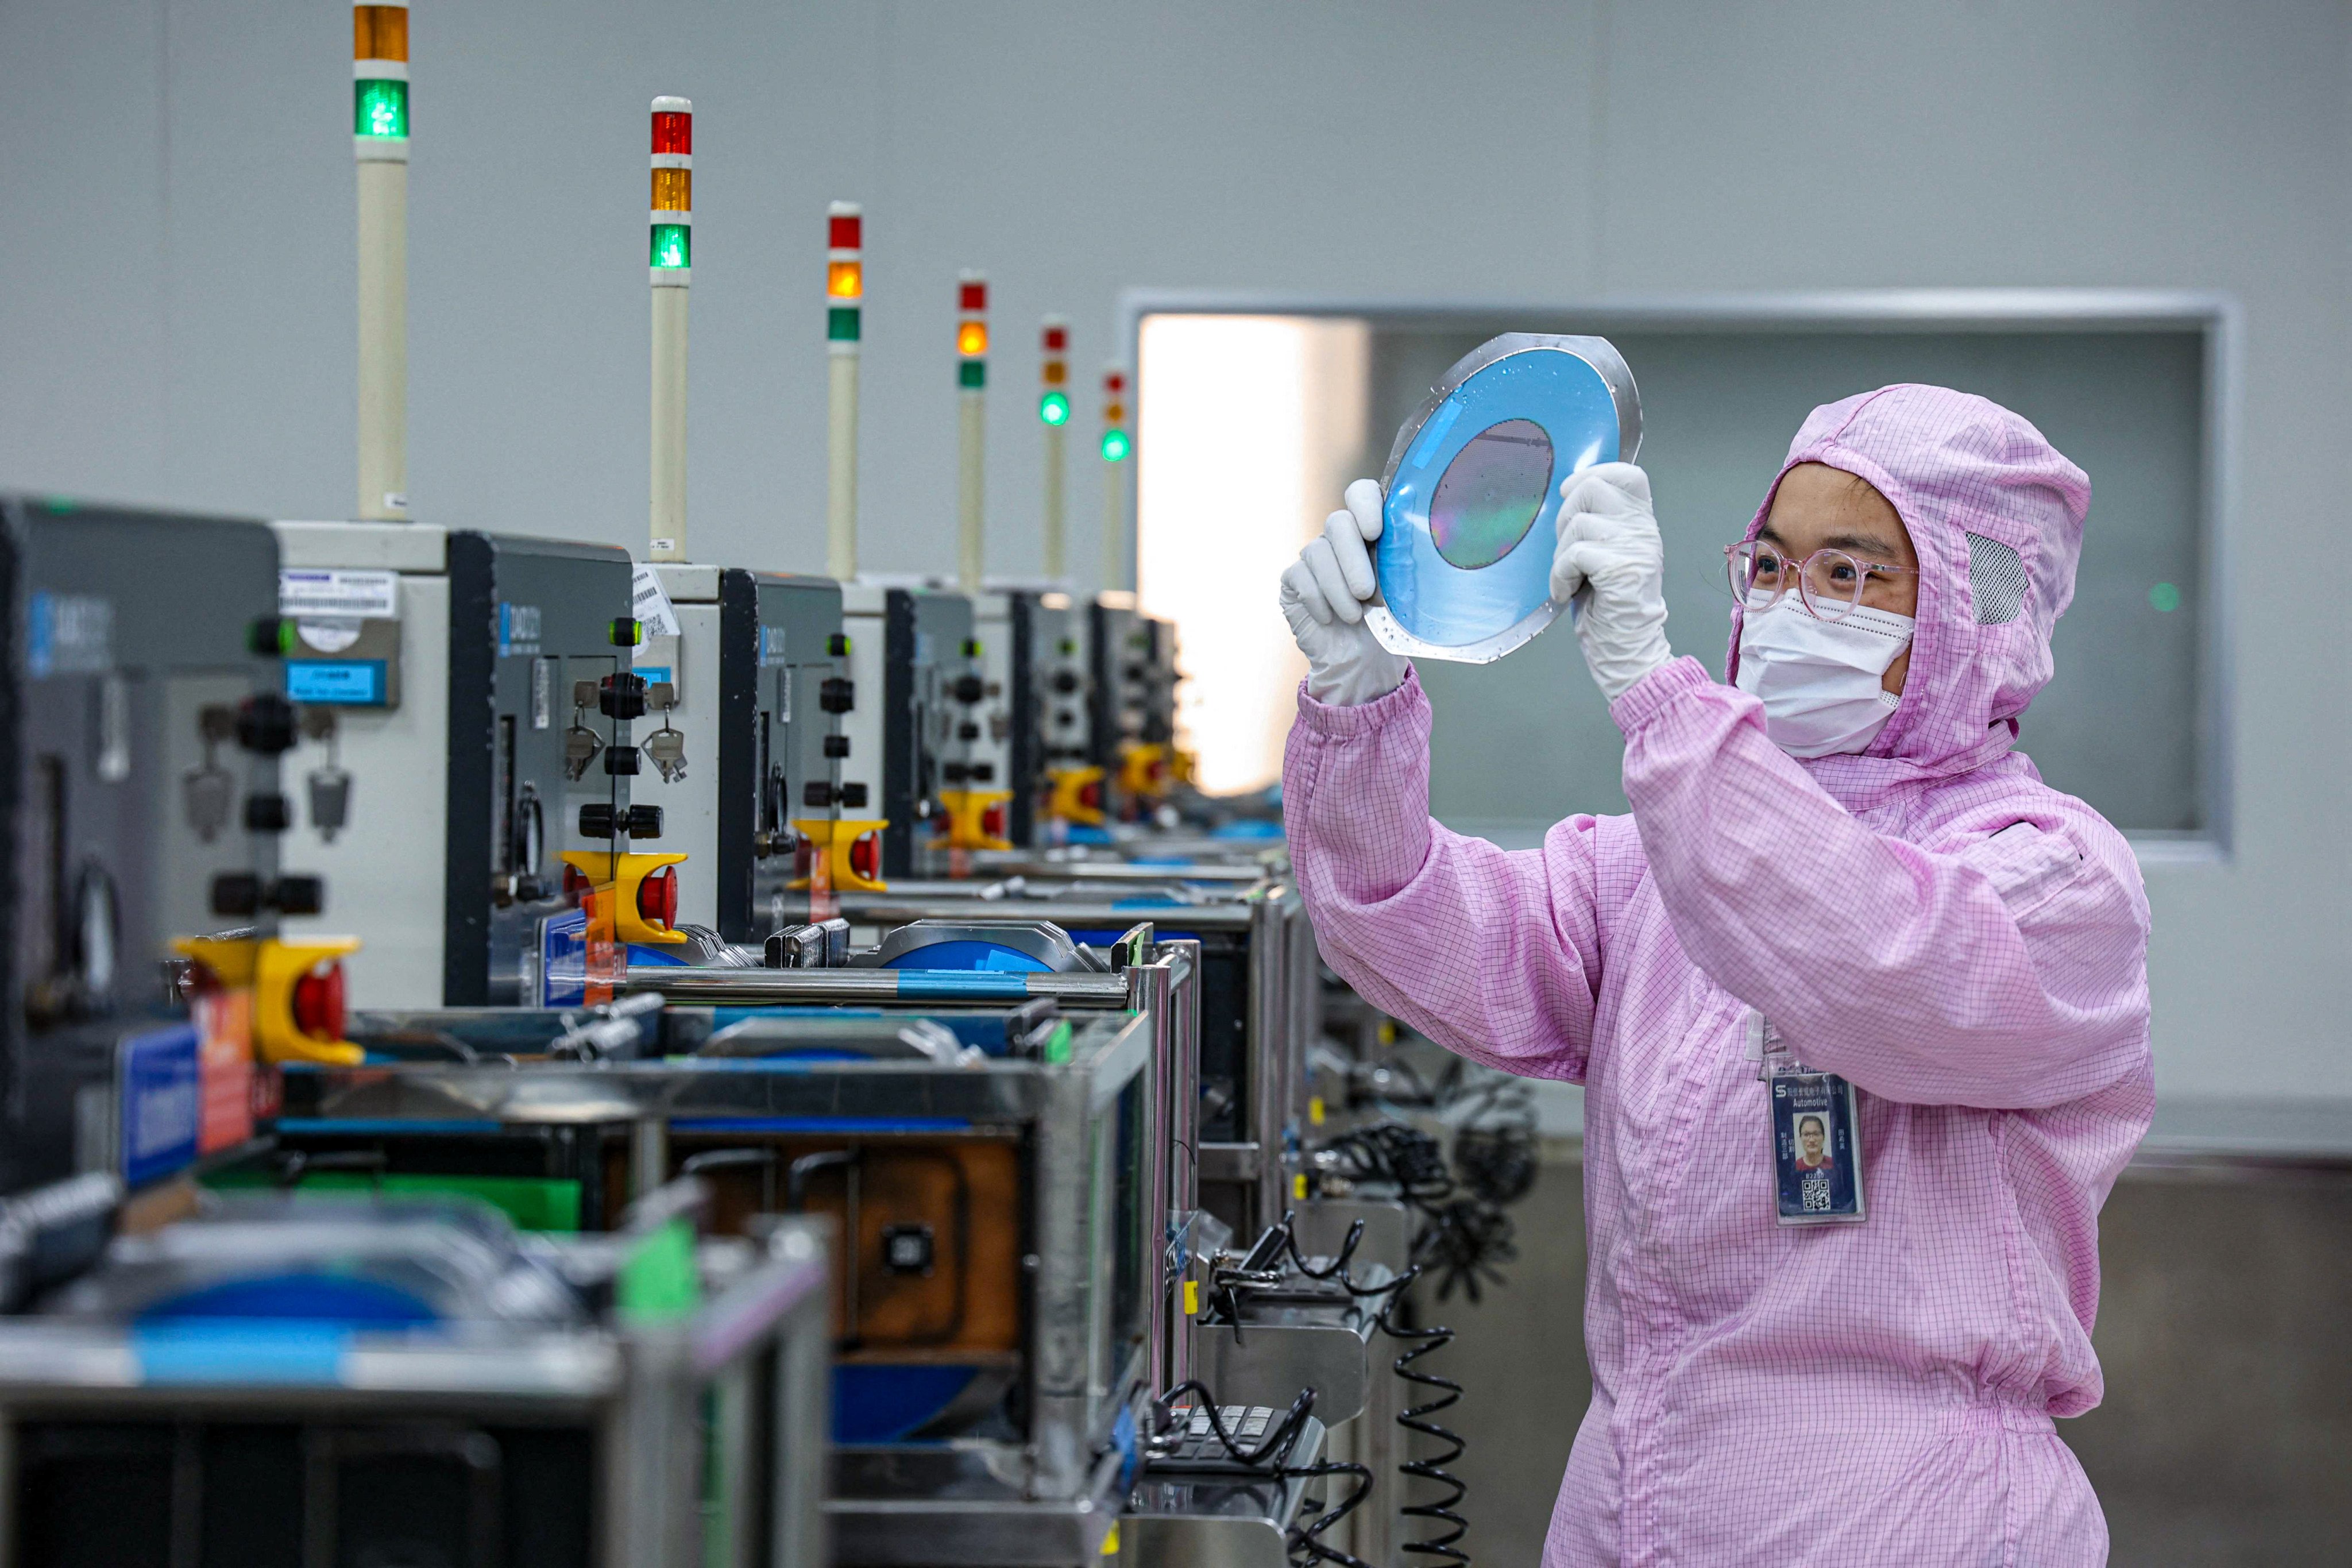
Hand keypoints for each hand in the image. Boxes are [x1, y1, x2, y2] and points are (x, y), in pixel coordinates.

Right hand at [1280, 478, 1408, 705]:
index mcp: (1370, 528)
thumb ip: (1401, 564)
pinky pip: (1300, 577)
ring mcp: (1314, 555)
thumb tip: (1406, 554)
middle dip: (1352, 559)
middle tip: (1366, 592)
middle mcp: (1340, 536)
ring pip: (1317, 552)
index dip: (1364, 505)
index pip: (1361, 494)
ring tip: (1355, 616)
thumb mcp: (1402, 589)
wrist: (1363, 658)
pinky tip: (1331, 619)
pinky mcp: (1294, 578)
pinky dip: (1318, 600)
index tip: (1375, 531)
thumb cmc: (1387, 619)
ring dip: (1338, 589)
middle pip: (1337, 523)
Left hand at [1551, 462, 1672, 700]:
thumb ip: (1599, 525)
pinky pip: (1572, 554)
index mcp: (1641, 524)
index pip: (1628, 474)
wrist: (1628, 650)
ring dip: (1560, 554)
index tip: (1569, 492)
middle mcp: (1643, 530)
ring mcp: (1634, 548)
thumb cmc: (1610, 607)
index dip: (1595, 472)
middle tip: (1567, 550)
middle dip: (1565, 516)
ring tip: (1570, 579)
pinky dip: (1559, 576)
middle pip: (1594, 487)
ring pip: (1577, 522)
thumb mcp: (1607, 555)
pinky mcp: (1620, 568)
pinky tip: (1566, 592)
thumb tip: (1567, 497)